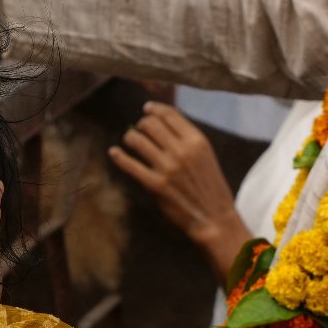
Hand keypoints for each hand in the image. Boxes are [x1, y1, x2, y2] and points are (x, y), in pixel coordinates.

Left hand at [109, 101, 250, 285]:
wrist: (214, 218)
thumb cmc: (209, 185)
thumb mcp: (205, 155)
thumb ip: (186, 137)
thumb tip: (160, 118)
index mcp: (197, 141)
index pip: (169, 115)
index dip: (155, 109)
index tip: (146, 108)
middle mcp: (182, 152)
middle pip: (150, 124)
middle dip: (141, 124)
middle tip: (139, 129)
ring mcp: (167, 168)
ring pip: (137, 140)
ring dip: (130, 137)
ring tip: (130, 140)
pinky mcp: (155, 186)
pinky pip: (130, 165)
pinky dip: (119, 156)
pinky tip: (113, 152)